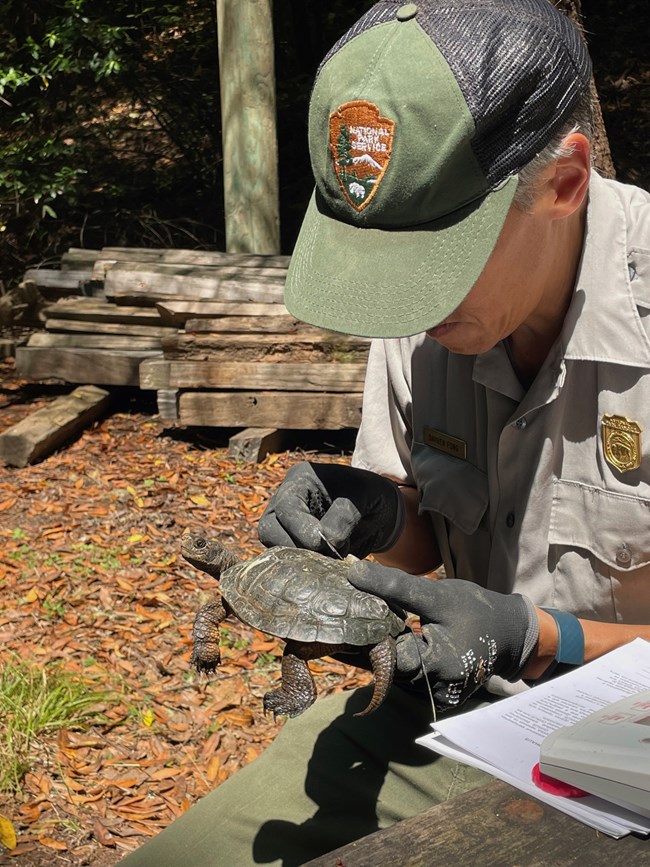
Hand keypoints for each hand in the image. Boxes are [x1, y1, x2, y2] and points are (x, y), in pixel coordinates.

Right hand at [257, 462, 403, 558]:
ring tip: (332, 562)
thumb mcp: (364, 496)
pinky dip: (309, 571)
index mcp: (299, 481)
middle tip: (326, 556)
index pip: (286, 507)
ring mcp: (287, 528)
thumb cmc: (370, 495)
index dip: (300, 528)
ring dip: (302, 562)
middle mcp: (286, 504)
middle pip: (270, 530)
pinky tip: (330, 570)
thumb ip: (343, 517)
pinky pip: (290, 565)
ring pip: (276, 551)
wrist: (380, 512)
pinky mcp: (295, 549)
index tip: (320, 543)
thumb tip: (325, 543)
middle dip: (296, 547)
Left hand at [348, 561, 538, 711]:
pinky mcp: (439, 695)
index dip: (370, 636)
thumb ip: (395, 586)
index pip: (388, 657)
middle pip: (391, 669)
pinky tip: (392, 641)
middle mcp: (437, 689)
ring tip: (368, 630)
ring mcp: (438, 695)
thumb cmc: (475, 610)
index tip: (352, 617)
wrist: (510, 633)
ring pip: (399, 675)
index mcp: (438, 665)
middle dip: (375, 645)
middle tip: (352, 622)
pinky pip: (411, 678)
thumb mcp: (436, 594)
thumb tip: (355, 572)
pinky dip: (401, 661)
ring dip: (386, 653)